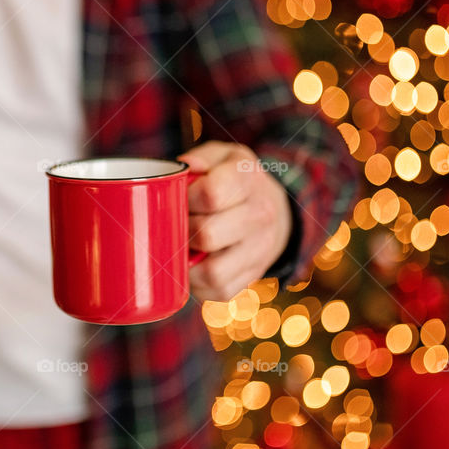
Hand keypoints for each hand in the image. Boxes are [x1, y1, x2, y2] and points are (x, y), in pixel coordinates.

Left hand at [179, 141, 292, 301]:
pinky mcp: (252, 276)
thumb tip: (183, 168)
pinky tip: (193, 265)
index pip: (211, 194)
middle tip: (176, 224)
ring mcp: (260, 250)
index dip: (185, 197)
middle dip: (182, 230)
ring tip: (183, 247)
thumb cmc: (234, 180)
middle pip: (208, 234)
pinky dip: (198, 285)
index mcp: (248, 179)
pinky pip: (219, 292)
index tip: (180, 197)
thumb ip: (201, 157)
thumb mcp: (222, 156)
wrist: (272, 208)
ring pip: (214, 272)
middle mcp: (261, 216)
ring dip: (187, 264)